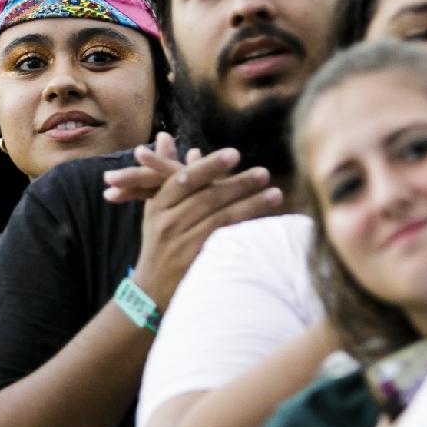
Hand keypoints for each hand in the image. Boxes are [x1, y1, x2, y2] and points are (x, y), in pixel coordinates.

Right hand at [127, 134, 284, 305]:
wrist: (151, 290)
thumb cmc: (158, 241)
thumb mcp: (155, 206)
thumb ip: (163, 170)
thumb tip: (164, 136)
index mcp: (158, 205)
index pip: (185, 179)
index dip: (210, 166)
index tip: (235, 154)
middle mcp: (168, 223)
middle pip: (208, 198)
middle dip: (238, 184)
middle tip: (264, 172)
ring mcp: (182, 244)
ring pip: (221, 219)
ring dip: (251, 205)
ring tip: (275, 194)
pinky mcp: (196, 262)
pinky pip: (226, 241)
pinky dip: (245, 229)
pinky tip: (265, 223)